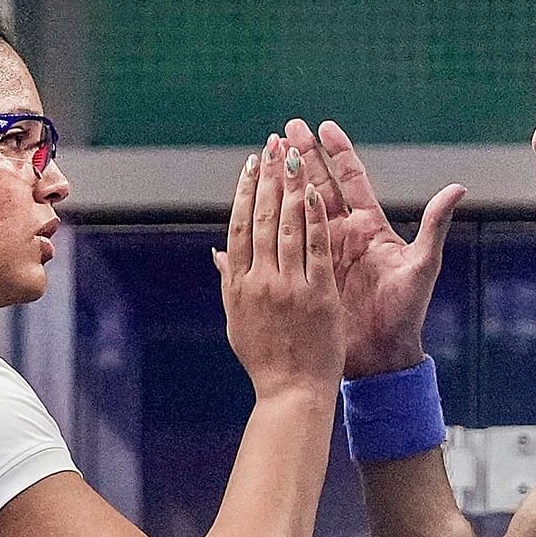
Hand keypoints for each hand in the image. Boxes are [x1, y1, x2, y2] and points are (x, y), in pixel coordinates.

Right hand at [214, 134, 343, 397]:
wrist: (292, 393)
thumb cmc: (265, 360)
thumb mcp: (238, 320)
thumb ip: (230, 282)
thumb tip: (218, 253)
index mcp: (238, 285)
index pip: (238, 226)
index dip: (244, 191)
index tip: (250, 164)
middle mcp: (259, 281)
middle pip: (260, 217)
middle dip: (268, 177)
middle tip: (273, 143)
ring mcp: (289, 287)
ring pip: (286, 226)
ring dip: (290, 186)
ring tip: (293, 154)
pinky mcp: (317, 295)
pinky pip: (315, 249)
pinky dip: (314, 219)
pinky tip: (315, 192)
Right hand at [283, 118, 465, 378]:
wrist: (382, 354)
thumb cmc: (406, 311)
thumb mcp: (421, 267)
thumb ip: (434, 226)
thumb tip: (458, 188)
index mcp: (370, 227)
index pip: (352, 180)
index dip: (338, 152)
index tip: (325, 126)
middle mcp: (345, 235)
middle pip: (320, 185)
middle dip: (305, 155)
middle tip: (286, 128)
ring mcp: (323, 252)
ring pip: (298, 208)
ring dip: (283, 181)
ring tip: (267, 155)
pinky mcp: (307, 272)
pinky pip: (284, 243)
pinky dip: (269, 224)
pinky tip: (250, 208)